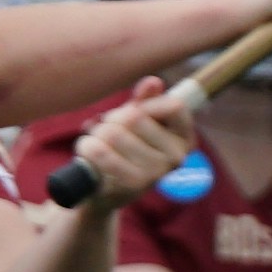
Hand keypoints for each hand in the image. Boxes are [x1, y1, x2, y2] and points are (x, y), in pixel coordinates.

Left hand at [63, 81, 193, 205]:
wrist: (105, 188)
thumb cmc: (124, 147)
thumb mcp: (136, 120)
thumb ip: (145, 99)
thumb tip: (153, 82)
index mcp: (184, 139)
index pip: (175, 106)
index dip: (148, 103)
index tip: (134, 111)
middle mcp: (176, 157)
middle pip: (135, 116)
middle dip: (112, 119)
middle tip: (107, 130)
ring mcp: (156, 173)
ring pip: (113, 133)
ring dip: (96, 134)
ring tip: (96, 142)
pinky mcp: (132, 185)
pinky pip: (101, 152)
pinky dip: (87, 147)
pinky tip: (88, 151)